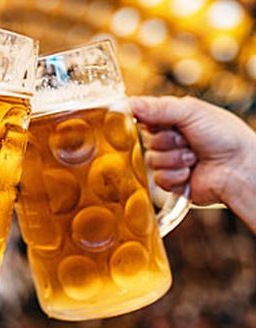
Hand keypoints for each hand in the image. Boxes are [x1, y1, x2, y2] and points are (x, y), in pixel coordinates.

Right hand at [131, 96, 255, 230]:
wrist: (240, 169)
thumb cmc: (224, 135)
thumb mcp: (191, 112)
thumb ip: (158, 107)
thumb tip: (129, 103)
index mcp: (171, 119)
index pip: (143, 116)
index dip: (145, 120)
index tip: (153, 122)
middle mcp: (168, 139)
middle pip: (146, 140)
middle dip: (167, 141)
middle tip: (187, 140)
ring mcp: (169, 161)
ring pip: (151, 160)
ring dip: (174, 159)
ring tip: (194, 157)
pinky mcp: (171, 182)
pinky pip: (158, 178)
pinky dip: (176, 175)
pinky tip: (191, 172)